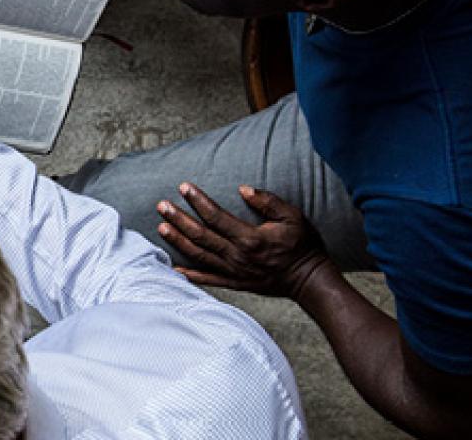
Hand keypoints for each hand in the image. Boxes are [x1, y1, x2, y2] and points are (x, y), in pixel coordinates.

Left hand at [156, 183, 329, 298]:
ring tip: (161, 227)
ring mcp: (235, 271)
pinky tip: (174, 268)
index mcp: (250, 238)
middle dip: (179, 219)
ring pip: (199, 255)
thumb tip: (243, 188)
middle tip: (161, 206)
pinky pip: (208, 279)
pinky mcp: (236, 283)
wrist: (311, 280)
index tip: (184, 187)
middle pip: (201, 235)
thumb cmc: (303, 246)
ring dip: (178, 241)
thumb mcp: (293, 217)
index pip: (216, 216)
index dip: (198, 201)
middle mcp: (238, 256)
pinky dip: (190, 275)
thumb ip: (267, 202)